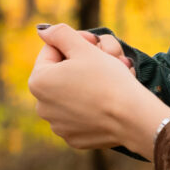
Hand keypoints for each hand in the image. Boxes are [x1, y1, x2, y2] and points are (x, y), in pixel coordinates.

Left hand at [29, 23, 169, 157]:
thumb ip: (60, 34)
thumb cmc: (108, 78)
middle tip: (106, 60)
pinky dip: (90, 107)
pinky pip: (79, 116)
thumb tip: (44, 31)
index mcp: (39, 81)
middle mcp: (42, 106)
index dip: (75, 42)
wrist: (131, 116)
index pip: (52, 50)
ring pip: (71, 95)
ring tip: (110, 80)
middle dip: (81, 64)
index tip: (95, 43)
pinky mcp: (73, 138)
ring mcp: (57, 125)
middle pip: (61, 74)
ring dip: (86, 84)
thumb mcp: (84, 49)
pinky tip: (107, 101)